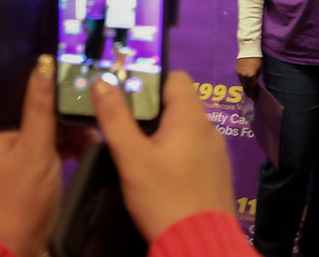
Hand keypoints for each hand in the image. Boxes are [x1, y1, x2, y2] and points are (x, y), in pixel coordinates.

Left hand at [0, 56, 91, 256]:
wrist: (16, 244)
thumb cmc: (21, 195)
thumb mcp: (34, 147)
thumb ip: (40, 107)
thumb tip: (44, 64)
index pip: (21, 91)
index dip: (47, 81)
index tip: (74, 73)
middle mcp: (3, 135)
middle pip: (37, 109)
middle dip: (64, 108)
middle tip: (91, 106)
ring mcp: (18, 153)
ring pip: (48, 128)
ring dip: (71, 128)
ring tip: (93, 130)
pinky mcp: (32, 168)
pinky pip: (52, 146)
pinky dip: (69, 145)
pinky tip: (88, 144)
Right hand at [91, 71, 233, 241]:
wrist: (198, 244)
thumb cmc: (164, 196)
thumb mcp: (132, 157)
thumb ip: (115, 118)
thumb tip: (102, 82)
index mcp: (190, 117)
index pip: (175, 77)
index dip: (149, 79)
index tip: (125, 92)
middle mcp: (208, 128)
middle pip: (178, 102)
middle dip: (150, 107)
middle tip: (122, 120)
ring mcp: (215, 152)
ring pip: (185, 127)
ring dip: (161, 130)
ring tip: (135, 145)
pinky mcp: (215, 173)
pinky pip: (193, 149)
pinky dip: (174, 150)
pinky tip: (158, 169)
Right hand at [235, 57, 261, 98]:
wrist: (249, 50)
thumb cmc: (257, 60)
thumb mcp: (259, 70)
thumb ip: (255, 77)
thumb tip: (253, 82)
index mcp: (251, 75)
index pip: (251, 87)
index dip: (253, 93)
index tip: (253, 97)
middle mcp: (244, 75)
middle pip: (245, 86)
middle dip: (248, 92)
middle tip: (250, 96)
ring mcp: (239, 73)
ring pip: (241, 82)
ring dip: (245, 86)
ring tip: (247, 90)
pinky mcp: (236, 70)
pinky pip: (239, 78)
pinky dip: (242, 81)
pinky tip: (244, 82)